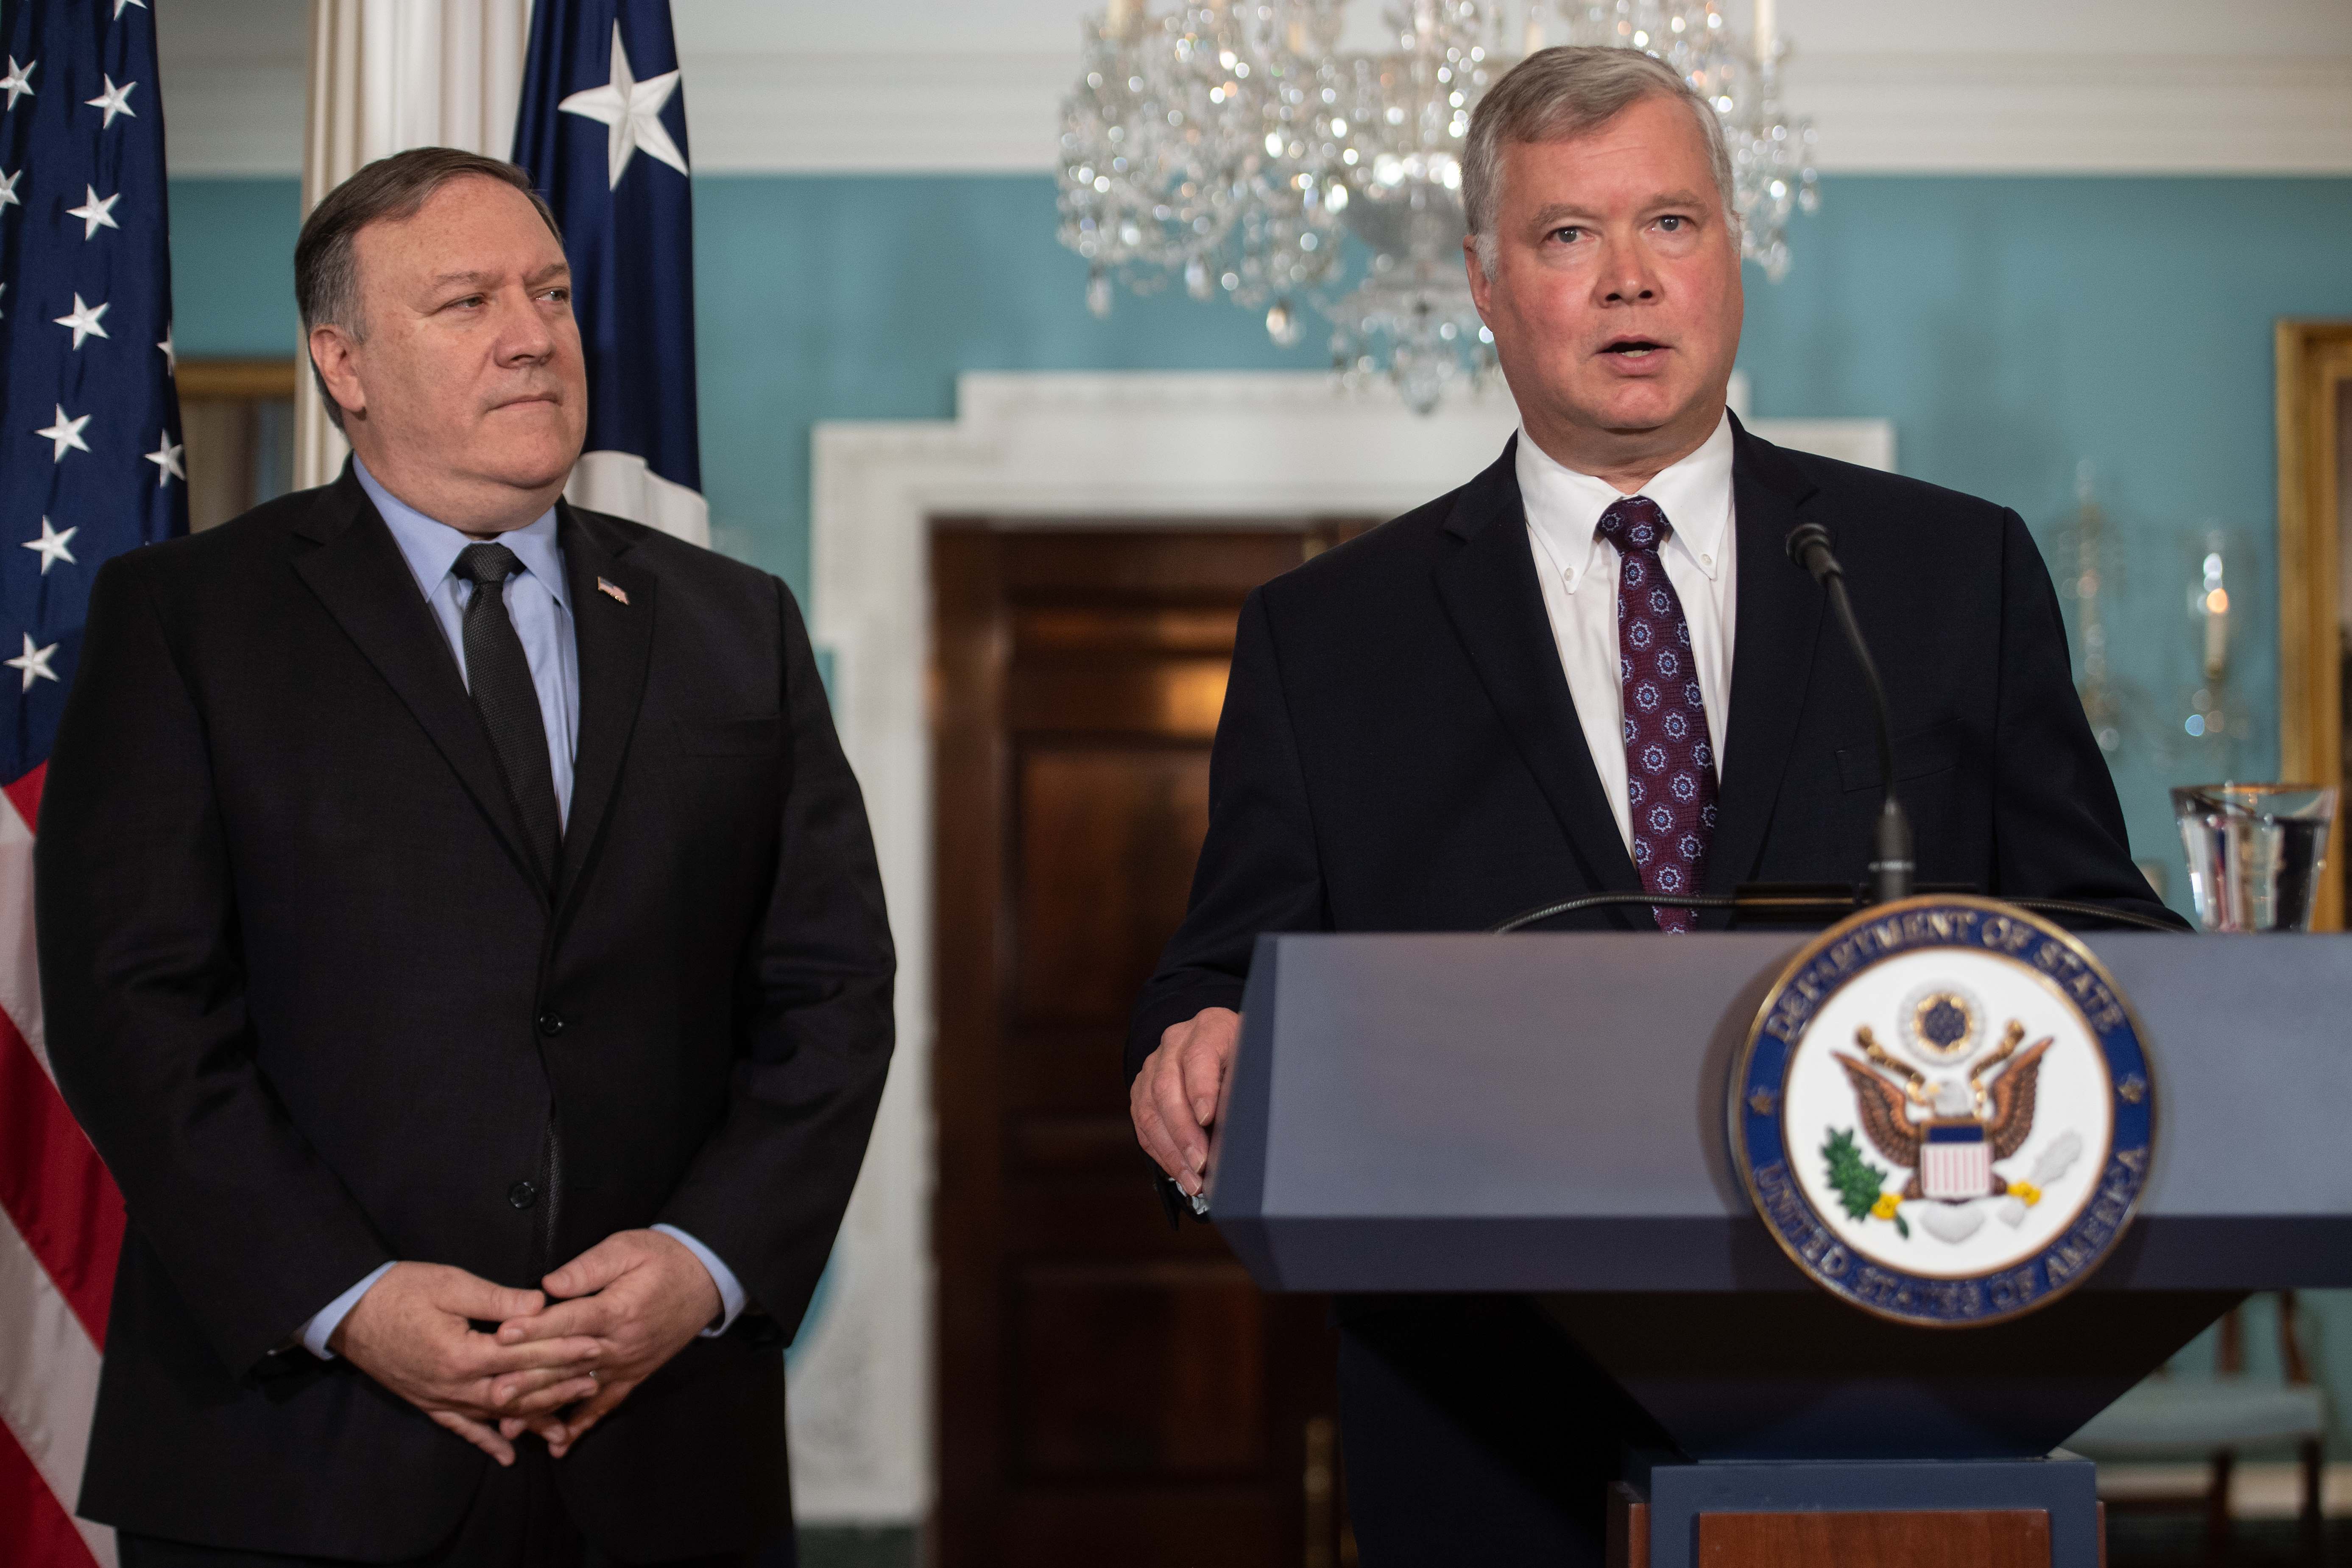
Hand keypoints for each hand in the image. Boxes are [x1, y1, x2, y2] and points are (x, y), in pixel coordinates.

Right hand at [330, 1262, 603, 1466]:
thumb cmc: (400, 1290)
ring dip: (531, 1418)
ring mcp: (439, 1398)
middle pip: (517, 1389)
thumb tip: (541, 1305)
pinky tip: (509, 1455)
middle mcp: (453, 1385)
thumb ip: (498, 1299)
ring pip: (496, 1414)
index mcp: (462, 1354)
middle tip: (595, 1381)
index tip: (596, 1345)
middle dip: (559, 1386)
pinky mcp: (426, 1402)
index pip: (526, 1355)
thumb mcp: (451, 1284)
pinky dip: (486, 1442)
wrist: (348, 1310)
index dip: (564, 1350)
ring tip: (567, 1424)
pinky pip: (462, 1428)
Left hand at [493, 1229, 721, 1456]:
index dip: (535, 1328)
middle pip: (567, 1362)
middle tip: (492, 1393)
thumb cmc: (661, 1258)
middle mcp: (620, 1344)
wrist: (705, 1278)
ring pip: (579, 1389)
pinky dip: (583, 1425)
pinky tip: (559, 1445)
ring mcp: (627, 1364)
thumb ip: (589, 1267)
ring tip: (510, 1424)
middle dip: (528, 1379)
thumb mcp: (627, 1249)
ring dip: (544, 1408)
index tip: (501, 1336)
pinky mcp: (634, 1375)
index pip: (569, 1321)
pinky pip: (606, 1405)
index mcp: (618, 1309)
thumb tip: (550, 1284)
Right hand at [1129, 1006, 1239, 1195]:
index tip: (1208, 1119)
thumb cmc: (1246, 1057)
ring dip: (1171, 1149)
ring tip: (1192, 1180)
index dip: (1202, 1090)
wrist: (1223, 1043)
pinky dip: (1161, 1151)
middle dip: (1184, 1132)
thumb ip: (1247, 1085)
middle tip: (1201, 1164)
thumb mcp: (1256, 1061)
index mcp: (1209, 1027)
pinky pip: (1143, 1123)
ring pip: (1149, 1108)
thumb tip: (1244, 1127)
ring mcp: (1154, 1063)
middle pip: (1167, 1086)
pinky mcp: (1142, 1086)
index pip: (1199, 1057)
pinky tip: (1179, 1172)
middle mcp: (1176, 1041)